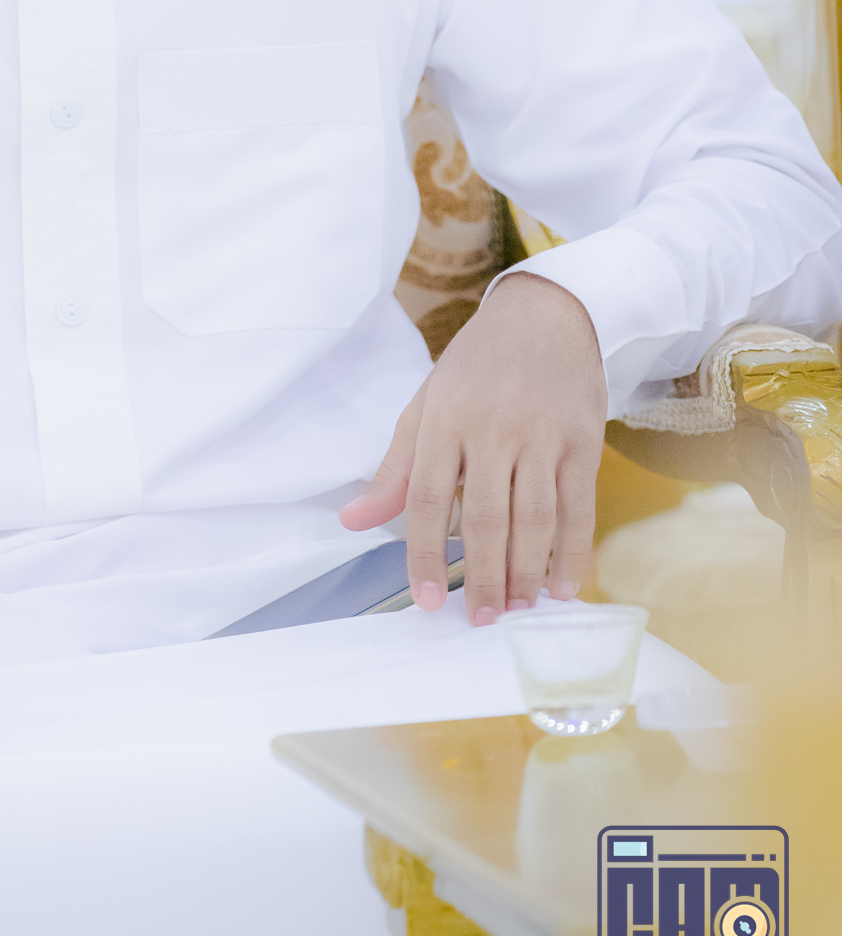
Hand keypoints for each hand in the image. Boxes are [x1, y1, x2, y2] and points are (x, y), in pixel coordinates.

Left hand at [339, 274, 605, 623]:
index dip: (423, 555)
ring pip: (533, 518)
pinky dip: (571, 553)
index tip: (426, 601)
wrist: (547, 315)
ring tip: (514, 609)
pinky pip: (578, 508)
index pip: (426, 500)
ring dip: (524, 573)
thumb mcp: (426, 404)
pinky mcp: (583, 442)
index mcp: (444, 420)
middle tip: (478, 620)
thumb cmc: (476, 366)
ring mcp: (542, 436)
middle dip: (481, 577)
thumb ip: (395, 469)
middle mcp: (492, 428)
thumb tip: (353, 521)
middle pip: (484, 518)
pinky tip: (562, 586)